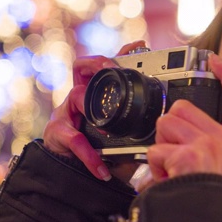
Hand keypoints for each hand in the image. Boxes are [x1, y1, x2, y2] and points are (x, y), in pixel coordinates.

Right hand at [43, 40, 146, 181]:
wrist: (74, 176)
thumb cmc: (100, 153)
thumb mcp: (124, 140)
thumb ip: (139, 130)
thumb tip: (164, 127)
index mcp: (96, 95)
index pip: (106, 68)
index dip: (120, 53)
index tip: (139, 46)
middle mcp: (79, 98)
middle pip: (82, 68)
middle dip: (97, 64)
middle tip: (112, 71)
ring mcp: (66, 112)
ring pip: (76, 95)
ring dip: (93, 111)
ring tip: (108, 133)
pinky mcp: (58, 132)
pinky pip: (75, 139)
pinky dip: (90, 155)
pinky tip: (102, 168)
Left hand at [146, 54, 221, 183]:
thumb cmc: (208, 201)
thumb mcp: (218, 169)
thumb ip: (204, 143)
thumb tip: (174, 123)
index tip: (217, 61)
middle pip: (182, 109)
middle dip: (170, 131)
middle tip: (177, 157)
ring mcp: (209, 147)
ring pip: (165, 125)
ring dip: (160, 148)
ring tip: (172, 170)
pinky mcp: (189, 156)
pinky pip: (156, 151)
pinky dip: (155, 168)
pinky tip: (168, 181)